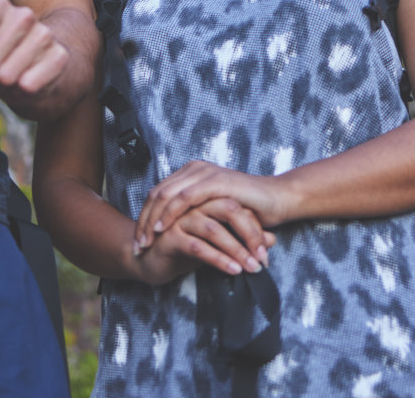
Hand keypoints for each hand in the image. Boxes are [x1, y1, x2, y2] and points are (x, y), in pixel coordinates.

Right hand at [131, 197, 274, 285]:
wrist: (150, 262)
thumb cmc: (185, 249)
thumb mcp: (218, 244)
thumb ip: (242, 238)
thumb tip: (271, 240)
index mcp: (204, 198)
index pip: (236, 206)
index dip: (254, 228)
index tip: (266, 252)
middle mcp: (192, 203)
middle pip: (228, 209)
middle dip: (249, 236)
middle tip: (263, 259)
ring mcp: (179, 217)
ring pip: (214, 229)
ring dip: (236, 250)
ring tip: (251, 268)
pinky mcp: (169, 235)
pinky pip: (198, 246)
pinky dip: (218, 259)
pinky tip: (232, 270)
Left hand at [134, 160, 294, 253]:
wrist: (278, 200)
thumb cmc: (250, 209)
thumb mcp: (215, 211)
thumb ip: (195, 213)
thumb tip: (172, 231)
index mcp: (192, 173)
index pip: (158, 194)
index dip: (145, 217)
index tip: (139, 240)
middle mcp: (194, 169)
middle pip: (156, 194)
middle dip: (143, 222)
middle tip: (136, 246)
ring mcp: (204, 173)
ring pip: (166, 196)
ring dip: (152, 221)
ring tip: (146, 242)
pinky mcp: (214, 182)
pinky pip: (184, 198)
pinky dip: (170, 215)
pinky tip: (162, 230)